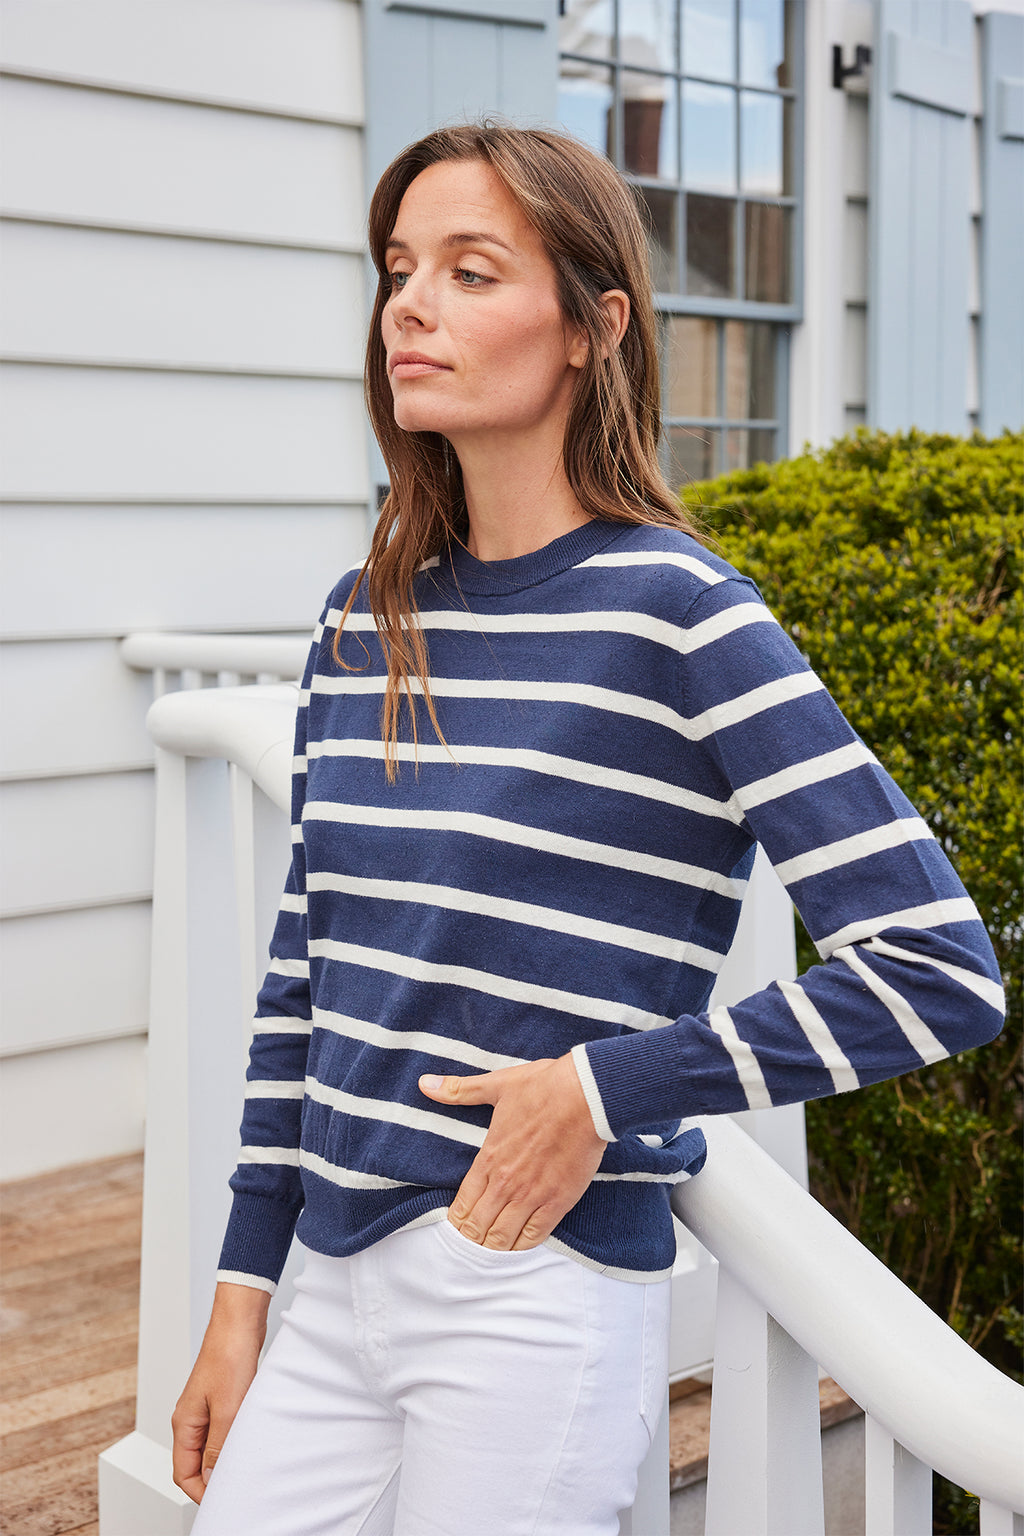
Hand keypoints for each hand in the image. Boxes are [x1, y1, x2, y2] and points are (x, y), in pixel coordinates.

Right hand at [171, 1283, 269, 1503]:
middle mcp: (191, 1417)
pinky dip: (233, 1440)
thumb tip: (210, 1478)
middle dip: (212, 1479)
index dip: (200, 1491)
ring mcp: (206, 1407)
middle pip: (195, 1463)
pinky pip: (223, 1430)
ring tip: (246, 1466)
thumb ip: (218, 1445)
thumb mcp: (227, 1407)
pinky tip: (249, 1441)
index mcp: (185, 1422)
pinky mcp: (222, 1397)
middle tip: (237, 1487)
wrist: (240, 1319)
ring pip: (210, 1446)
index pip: (183, 1473)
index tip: (222, 1500)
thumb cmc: (229, 1354)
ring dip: (224, 1458)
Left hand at [418, 1053, 606, 1249]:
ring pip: (503, 1237)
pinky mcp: (558, 1201)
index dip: (456, 1221)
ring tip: (486, 1256)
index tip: (454, 1230)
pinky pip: (534, 1236)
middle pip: (479, 1225)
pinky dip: (522, 1247)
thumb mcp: (497, 1085)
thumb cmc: (543, 1088)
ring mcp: (532, 1195)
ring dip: (492, 1248)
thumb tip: (425, 1084)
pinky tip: (516, 1250)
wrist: (585, 1096)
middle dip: (470, 1239)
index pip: (463, 1202)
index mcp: (489, 1158)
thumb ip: (460, 1091)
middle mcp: (506, 1182)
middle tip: (466, 1249)